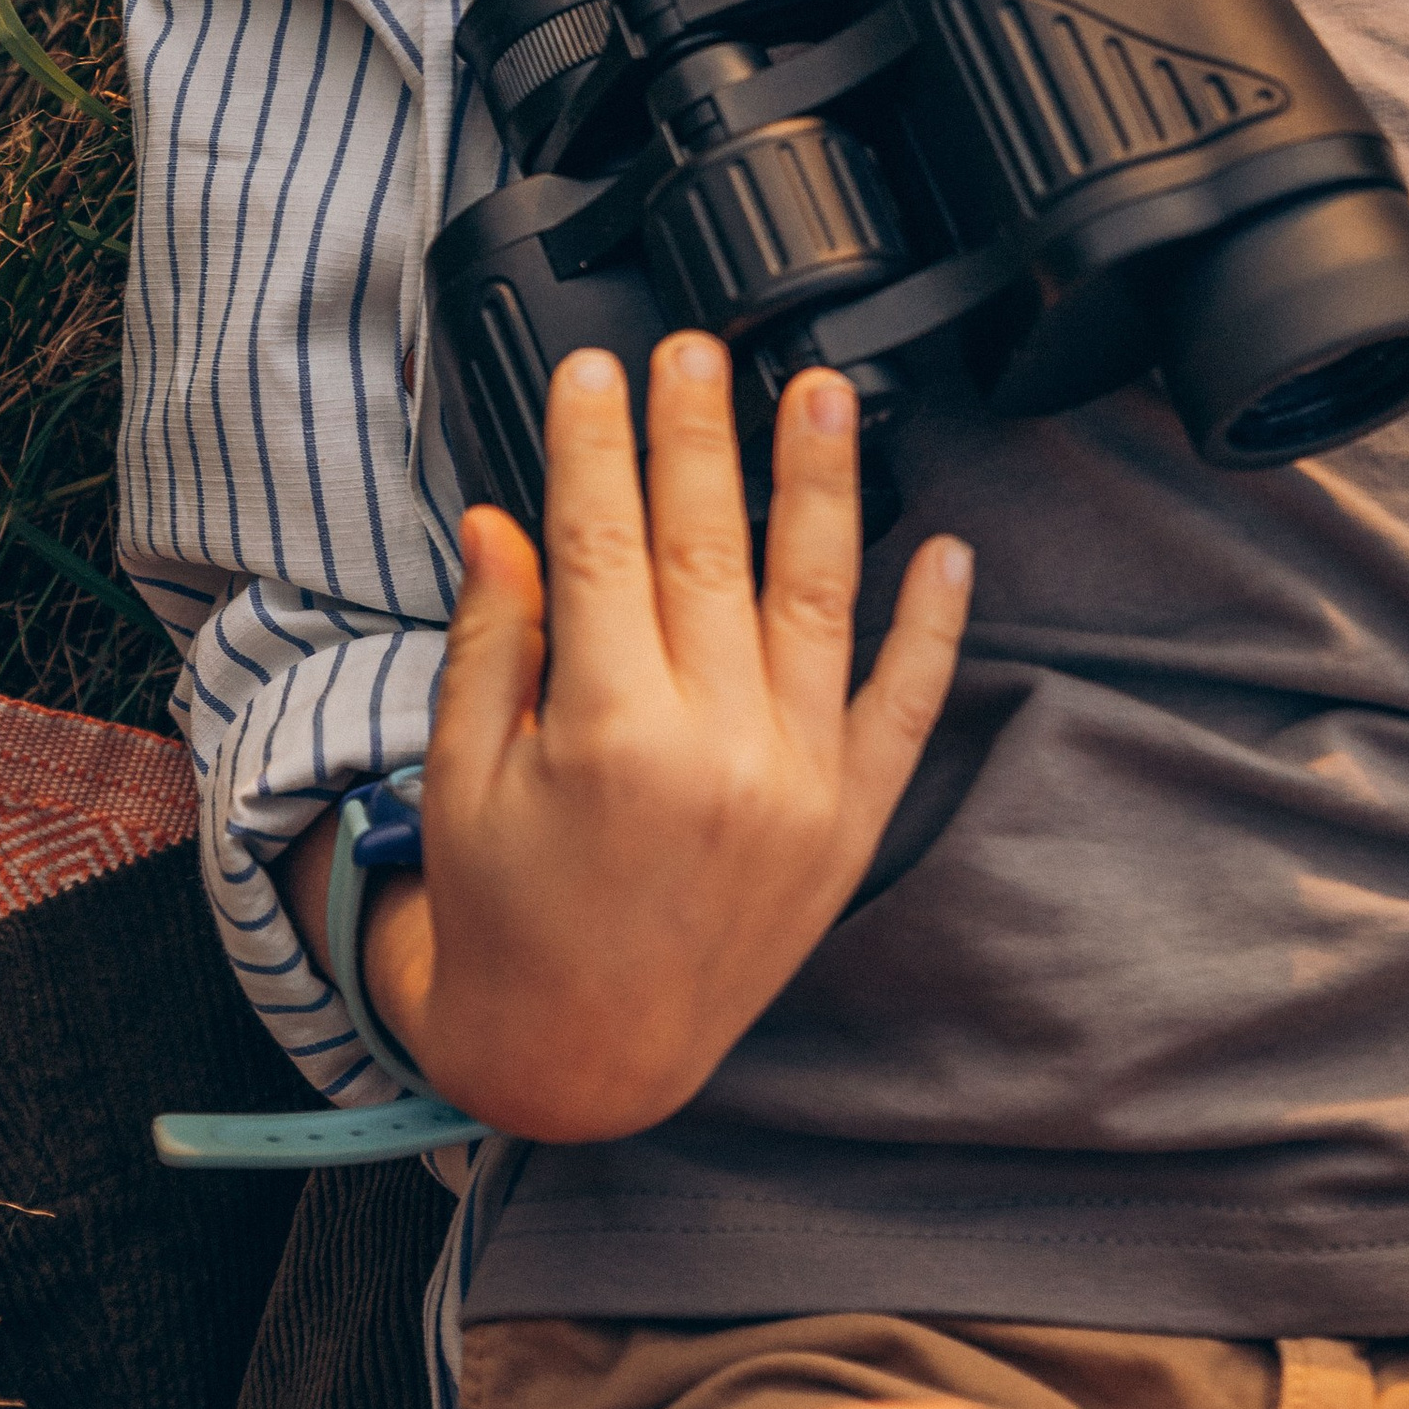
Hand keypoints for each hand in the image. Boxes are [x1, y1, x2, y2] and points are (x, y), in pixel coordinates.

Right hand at [367, 335, 971, 1139]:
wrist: (579, 1059)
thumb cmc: (507, 915)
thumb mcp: (463, 778)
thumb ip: (491, 642)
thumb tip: (501, 518)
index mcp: (606, 734)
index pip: (601, 543)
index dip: (594, 445)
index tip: (592, 371)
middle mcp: (716, 751)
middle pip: (708, 547)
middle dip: (697, 433)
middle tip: (696, 349)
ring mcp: (798, 785)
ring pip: (820, 597)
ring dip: (822, 483)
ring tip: (821, 392)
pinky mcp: (850, 822)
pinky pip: (905, 706)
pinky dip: (932, 628)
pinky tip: (946, 549)